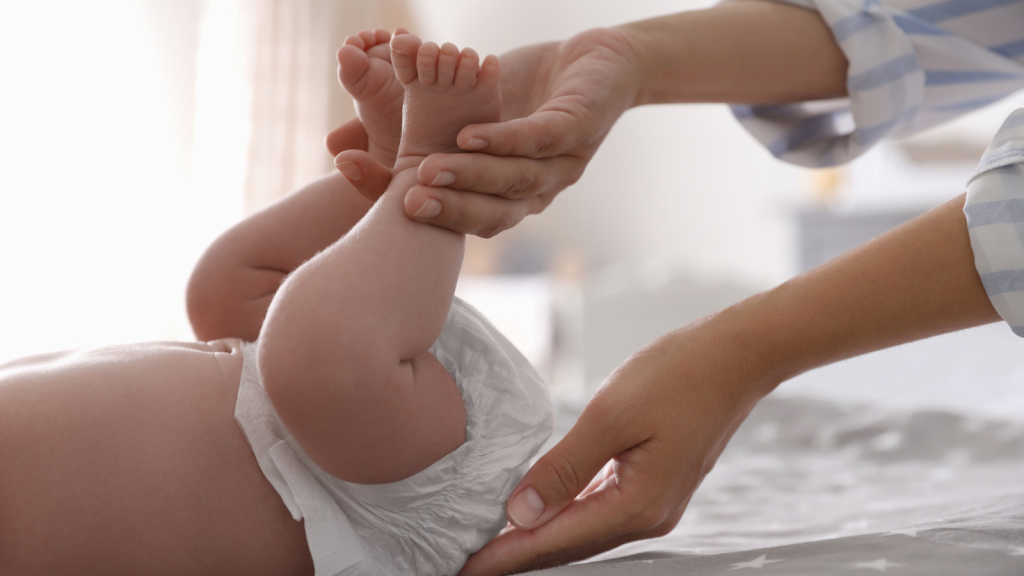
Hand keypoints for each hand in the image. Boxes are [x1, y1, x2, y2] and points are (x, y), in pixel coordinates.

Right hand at [328, 27, 641, 236]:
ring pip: (512, 180)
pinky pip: (538, 139)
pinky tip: (471, 135)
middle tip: (405, 207)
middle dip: (447, 211)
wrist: (598, 63)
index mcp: (504, 195)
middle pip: (490, 213)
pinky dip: (504, 140)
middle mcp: (533, 191)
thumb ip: (405, 130)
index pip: (457, 215)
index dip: (415, 210)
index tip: (373, 198)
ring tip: (429, 173)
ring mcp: (558, 163)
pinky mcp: (576, 128)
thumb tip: (335, 150)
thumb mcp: (456, 112)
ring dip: (471, 178)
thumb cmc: (522, 92)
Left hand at [458, 312, 772, 574]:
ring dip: (539, 538)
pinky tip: (543, 512)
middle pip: (569, 546)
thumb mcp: (610, 416)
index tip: (465, 568)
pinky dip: (566, 516)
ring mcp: (655, 503)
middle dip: (517, 556)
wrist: (738, 356)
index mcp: (636, 506)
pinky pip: (600, 510)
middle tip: (468, 562)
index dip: (506, 556)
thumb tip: (520, 514)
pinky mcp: (656, 484)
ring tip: (495, 542)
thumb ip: (563, 468)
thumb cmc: (677, 376)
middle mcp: (648, 516)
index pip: (555, 542)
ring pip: (583, 531)